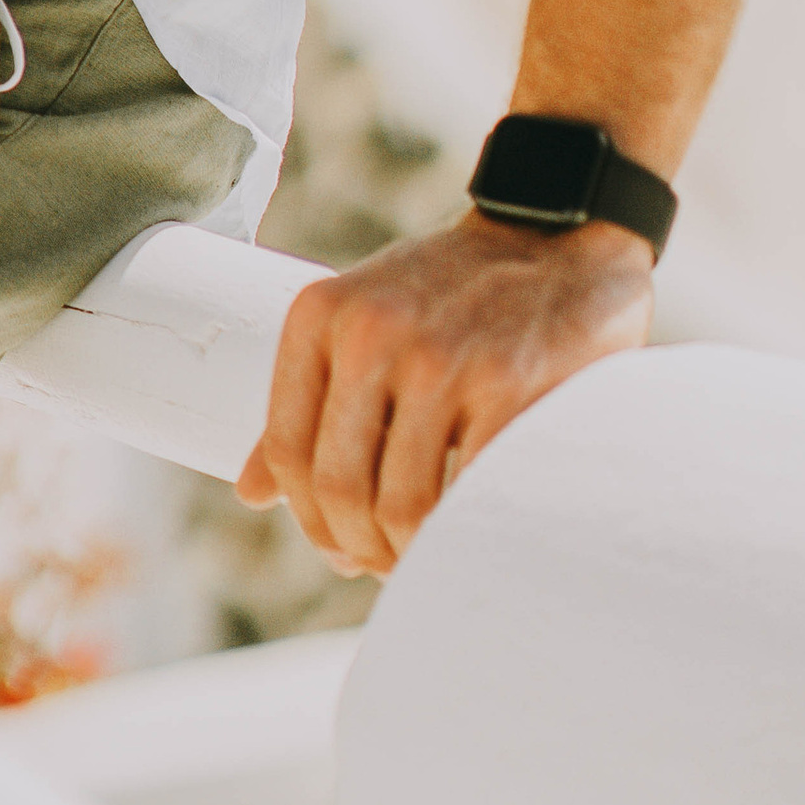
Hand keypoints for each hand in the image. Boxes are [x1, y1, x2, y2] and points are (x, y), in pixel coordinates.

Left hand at [237, 211, 654, 575]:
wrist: (555, 239)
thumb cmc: (452, 291)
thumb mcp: (363, 319)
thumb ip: (311, 399)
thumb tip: (249, 492)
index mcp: (320, 315)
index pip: (289, 449)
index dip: (306, 516)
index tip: (335, 544)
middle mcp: (371, 333)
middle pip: (339, 486)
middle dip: (355, 545)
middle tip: (380, 565)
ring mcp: (440, 360)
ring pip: (399, 505)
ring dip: (407, 554)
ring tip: (423, 559)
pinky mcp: (507, 388)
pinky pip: (466, 498)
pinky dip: (460, 537)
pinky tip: (467, 539)